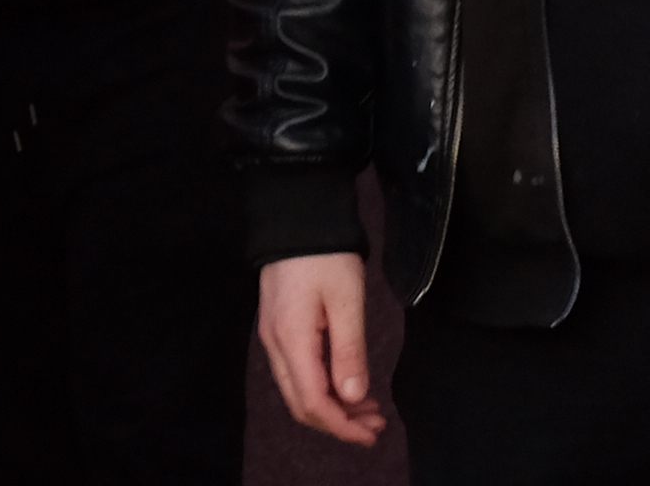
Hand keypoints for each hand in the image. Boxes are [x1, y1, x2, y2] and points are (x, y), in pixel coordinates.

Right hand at [259, 253, 387, 446]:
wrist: (295, 216)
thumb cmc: (324, 255)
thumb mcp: (346, 301)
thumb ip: (349, 352)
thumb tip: (354, 397)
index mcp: (291, 340)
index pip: (313, 403)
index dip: (342, 426)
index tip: (373, 433)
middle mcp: (275, 344)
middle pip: (301, 403)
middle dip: (339, 422)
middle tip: (376, 423)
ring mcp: (272, 336)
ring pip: (298, 390)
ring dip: (333, 406)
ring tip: (369, 407)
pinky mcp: (278, 327)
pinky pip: (297, 372)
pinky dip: (323, 387)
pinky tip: (347, 383)